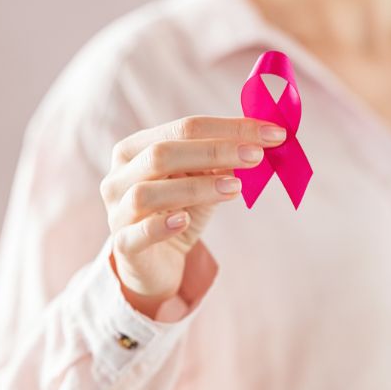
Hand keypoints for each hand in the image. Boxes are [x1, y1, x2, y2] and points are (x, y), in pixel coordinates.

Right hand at [100, 116, 285, 316]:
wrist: (156, 262)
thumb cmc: (179, 212)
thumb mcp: (203, 182)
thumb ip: (222, 163)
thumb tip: (260, 143)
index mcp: (136, 148)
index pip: (184, 127)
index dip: (229, 128)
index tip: (273, 133)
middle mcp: (119, 175)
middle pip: (162, 153)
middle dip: (214, 151)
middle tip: (256, 155)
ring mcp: (117, 210)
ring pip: (148, 192)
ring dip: (195, 187)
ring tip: (235, 187)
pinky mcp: (123, 245)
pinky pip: (137, 233)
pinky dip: (161, 226)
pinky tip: (185, 221)